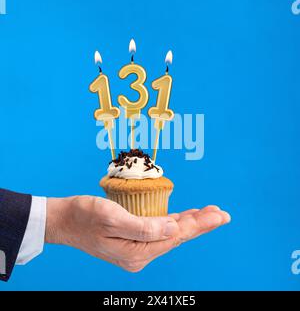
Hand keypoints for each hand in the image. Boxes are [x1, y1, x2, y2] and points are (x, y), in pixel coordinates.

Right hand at [46, 196, 229, 271]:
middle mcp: (140, 254)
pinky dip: (175, 223)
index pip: (175, 235)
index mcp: (137, 252)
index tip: (218, 215)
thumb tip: (173, 227)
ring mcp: (137, 249)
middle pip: (177, 236)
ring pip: (171, 234)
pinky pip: (160, 232)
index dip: (198, 224)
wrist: (65, 221)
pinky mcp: (134, 241)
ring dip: (190, 223)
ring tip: (210, 214)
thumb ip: (144, 227)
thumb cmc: (84, 216)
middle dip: (200, 224)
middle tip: (222, 214)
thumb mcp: (111, 218)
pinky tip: (185, 218)